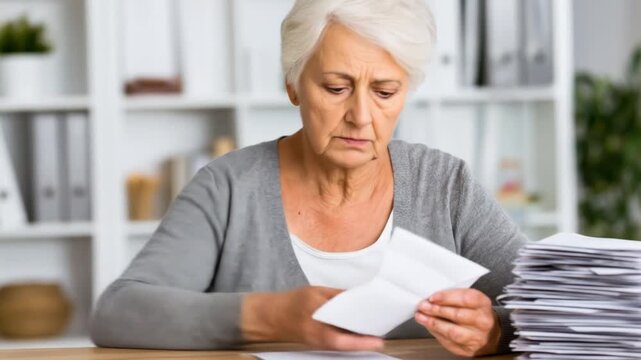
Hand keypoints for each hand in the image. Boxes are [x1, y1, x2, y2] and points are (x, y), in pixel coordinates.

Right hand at [242, 286, 383, 350]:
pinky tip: (358, 329)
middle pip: (348, 344)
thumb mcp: (316, 293)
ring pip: (345, 345)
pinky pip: (339, 342)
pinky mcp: (320, 343)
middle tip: (382, 330)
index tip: (379, 340)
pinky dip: (350, 337)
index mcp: (319, 328)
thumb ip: (338, 296)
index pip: (344, 339)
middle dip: (365, 339)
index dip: (363, 341)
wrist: (271, 316)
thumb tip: (359, 296)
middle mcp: (321, 340)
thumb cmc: (292, 303)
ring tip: (374, 329)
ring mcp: (320, 344)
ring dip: (359, 339)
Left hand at [414, 288, 500, 356]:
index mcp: (483, 304)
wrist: (489, 333)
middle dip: (436, 310)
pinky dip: (436, 333)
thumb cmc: (475, 312)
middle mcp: (482, 321)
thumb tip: (431, 298)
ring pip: (452, 331)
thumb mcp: (469, 299)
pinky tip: (429, 326)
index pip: (465, 298)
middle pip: (458, 315)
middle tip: (423, 306)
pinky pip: (449, 342)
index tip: (433, 298)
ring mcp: (476, 337)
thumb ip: (452, 296)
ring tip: (421, 317)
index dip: (447, 297)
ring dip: (434, 323)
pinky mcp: (468, 349)